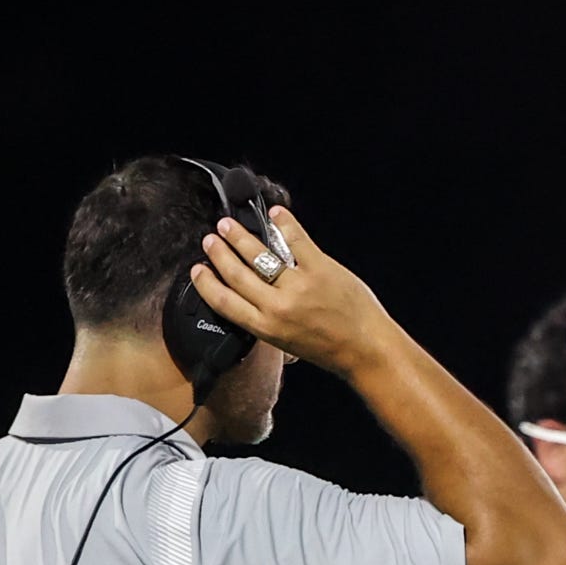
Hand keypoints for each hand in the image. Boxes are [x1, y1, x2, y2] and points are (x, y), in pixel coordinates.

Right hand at [191, 205, 398, 378]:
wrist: (368, 350)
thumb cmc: (332, 349)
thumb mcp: (287, 342)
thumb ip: (266, 320)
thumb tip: (247, 299)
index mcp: (266, 327)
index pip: (222, 301)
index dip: (206, 282)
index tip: (197, 269)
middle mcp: (277, 307)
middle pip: (235, 271)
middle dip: (218, 252)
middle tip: (211, 239)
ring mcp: (299, 285)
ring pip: (258, 252)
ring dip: (239, 235)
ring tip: (229, 225)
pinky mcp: (320, 268)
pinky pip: (295, 238)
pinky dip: (283, 222)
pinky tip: (275, 214)